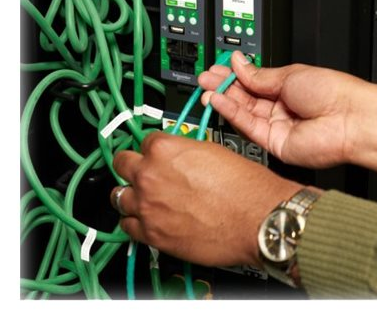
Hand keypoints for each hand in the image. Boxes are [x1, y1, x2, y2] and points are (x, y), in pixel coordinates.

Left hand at [110, 132, 302, 266]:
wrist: (258, 219)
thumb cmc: (246, 187)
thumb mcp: (214, 151)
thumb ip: (186, 153)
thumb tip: (180, 158)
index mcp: (165, 149)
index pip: (144, 141)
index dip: (154, 149)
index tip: (157, 155)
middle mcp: (150, 175)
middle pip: (122, 164)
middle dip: (132, 167)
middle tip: (144, 172)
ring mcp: (148, 207)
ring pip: (118, 197)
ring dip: (131, 195)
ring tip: (144, 198)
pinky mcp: (153, 235)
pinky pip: (127, 226)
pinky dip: (134, 223)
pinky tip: (146, 220)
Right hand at [198, 51, 366, 167]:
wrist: (350, 118)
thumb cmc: (333, 93)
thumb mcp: (289, 74)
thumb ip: (259, 75)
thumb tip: (239, 64)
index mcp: (289, 88)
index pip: (254, 81)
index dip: (235, 75)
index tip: (219, 67)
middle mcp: (282, 108)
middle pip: (246, 98)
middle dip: (225, 86)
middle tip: (207, 77)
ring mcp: (278, 127)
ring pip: (244, 113)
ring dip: (224, 99)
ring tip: (207, 87)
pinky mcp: (274, 144)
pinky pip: (248, 127)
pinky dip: (231, 113)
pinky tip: (219, 100)